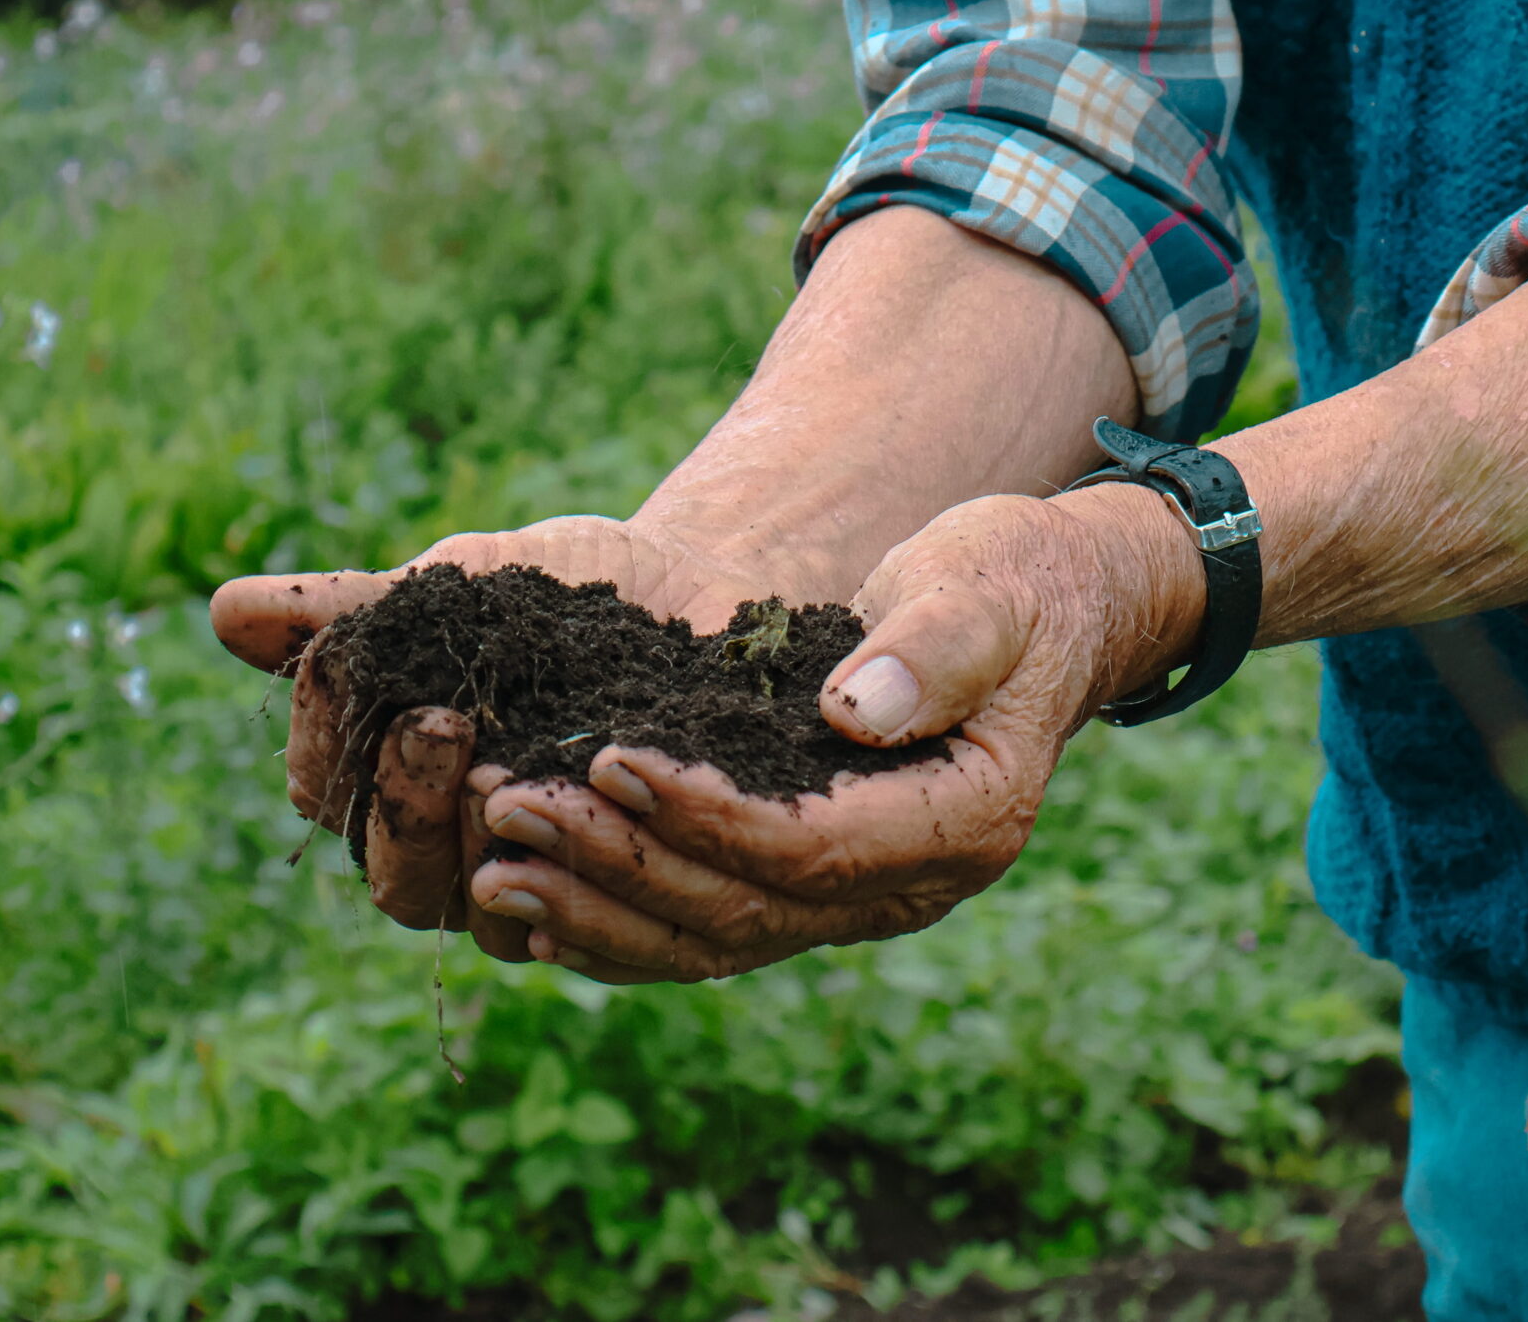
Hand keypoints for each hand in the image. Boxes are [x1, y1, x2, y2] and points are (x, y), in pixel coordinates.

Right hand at [209, 514, 818, 960]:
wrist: (709, 599)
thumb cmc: (573, 593)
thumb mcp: (472, 585)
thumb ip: (361, 609)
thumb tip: (225, 611)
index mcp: (398, 789)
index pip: (328, 797)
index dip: (328, 747)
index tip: (352, 673)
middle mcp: (462, 858)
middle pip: (398, 882)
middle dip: (408, 805)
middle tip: (441, 724)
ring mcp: (548, 887)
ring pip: (490, 911)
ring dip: (487, 845)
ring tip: (507, 769)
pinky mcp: (631, 897)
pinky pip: (597, 919)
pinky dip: (584, 871)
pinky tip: (592, 813)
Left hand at [465, 485, 1202, 982]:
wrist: (1038, 613)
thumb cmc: (1013, 585)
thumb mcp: (989, 588)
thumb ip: (936, 646)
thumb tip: (855, 709)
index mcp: (965, 823)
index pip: (816, 848)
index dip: (709, 815)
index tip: (612, 759)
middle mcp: (912, 886)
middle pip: (748, 911)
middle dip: (622, 865)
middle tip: (507, 808)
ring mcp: (861, 899)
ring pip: (715, 942)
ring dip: (597, 912)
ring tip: (490, 869)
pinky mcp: (810, 884)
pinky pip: (706, 931)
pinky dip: (617, 926)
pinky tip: (531, 906)